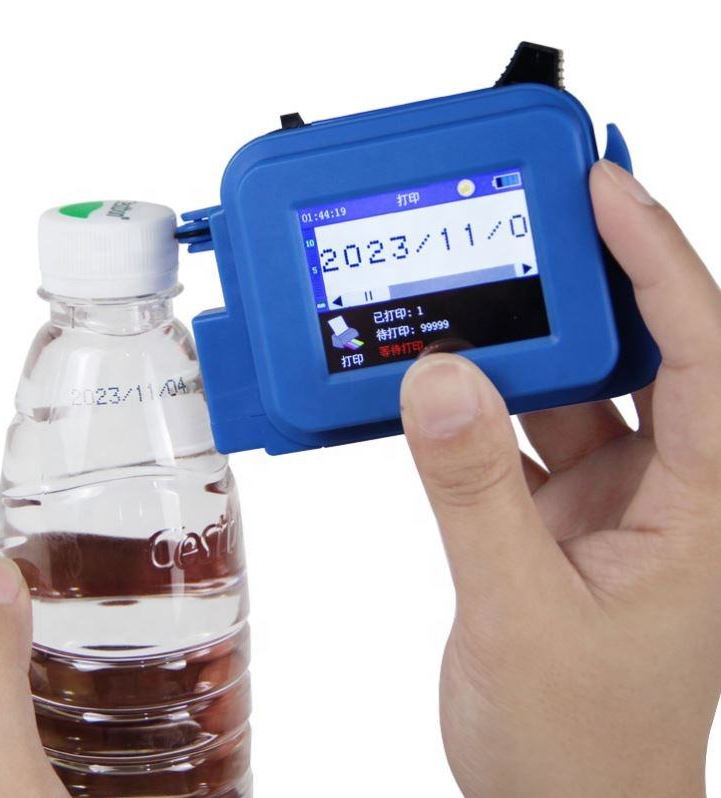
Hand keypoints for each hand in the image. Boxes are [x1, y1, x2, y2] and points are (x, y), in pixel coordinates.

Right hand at [401, 160, 720, 797]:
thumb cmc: (577, 749)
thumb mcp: (521, 615)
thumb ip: (474, 494)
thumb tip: (440, 380)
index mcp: (706, 508)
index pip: (706, 354)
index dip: (658, 260)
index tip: (603, 192)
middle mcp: (671, 490)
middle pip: (645, 353)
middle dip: (595, 278)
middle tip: (536, 213)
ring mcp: (614, 501)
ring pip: (579, 391)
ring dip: (530, 340)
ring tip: (479, 280)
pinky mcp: (561, 516)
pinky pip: (524, 433)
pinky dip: (484, 401)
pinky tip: (444, 374)